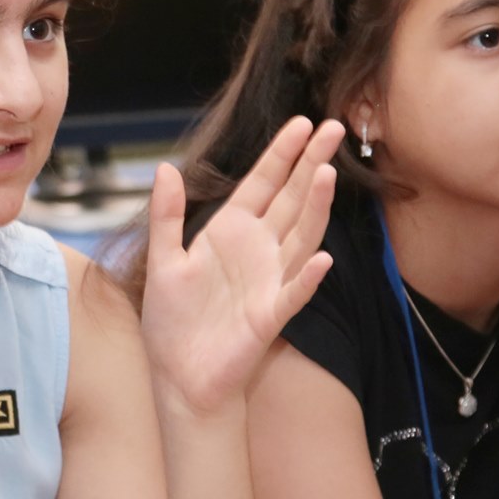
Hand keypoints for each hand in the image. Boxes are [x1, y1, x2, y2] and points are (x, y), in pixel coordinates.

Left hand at [140, 116, 342, 413]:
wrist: (179, 376)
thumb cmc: (173, 321)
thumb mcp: (163, 260)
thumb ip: (166, 216)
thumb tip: (165, 167)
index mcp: (230, 232)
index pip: (262, 184)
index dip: (281, 154)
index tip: (303, 123)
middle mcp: (257, 250)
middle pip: (290, 199)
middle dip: (310, 164)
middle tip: (334, 128)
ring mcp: (268, 281)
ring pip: (299, 237)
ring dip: (314, 209)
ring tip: (326, 175)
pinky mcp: (268, 317)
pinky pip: (292, 294)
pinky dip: (306, 278)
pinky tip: (322, 260)